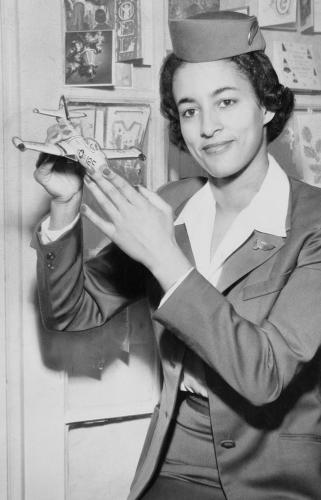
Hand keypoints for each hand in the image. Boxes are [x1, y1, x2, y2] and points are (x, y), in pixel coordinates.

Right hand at [33, 119, 83, 202]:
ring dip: (53, 143)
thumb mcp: (84, 160)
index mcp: (59, 148)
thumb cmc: (77, 177)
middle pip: (51, 138)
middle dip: (58, 132)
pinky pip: (44, 165)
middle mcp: (49, 154)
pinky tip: (55, 156)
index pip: (59, 133)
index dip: (65, 128)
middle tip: (66, 130)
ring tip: (59, 138)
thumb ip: (85, 148)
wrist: (73, 194)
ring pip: (46, 149)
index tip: (74, 124)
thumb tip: (90, 132)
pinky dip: (49, 160)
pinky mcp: (41, 174)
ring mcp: (43, 163)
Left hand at [81, 168, 190, 289]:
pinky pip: (100, 224)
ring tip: (87, 181)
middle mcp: (129, 212)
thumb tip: (138, 187)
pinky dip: (91, 216)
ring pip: (105, 203)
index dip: (112, 176)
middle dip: (99, 179)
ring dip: (95, 191)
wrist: (161, 254)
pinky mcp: (115, 235)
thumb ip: (152, 196)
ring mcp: (121, 223)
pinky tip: (84, 207)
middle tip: (90, 168)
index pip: (124, 186)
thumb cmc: (165, 233)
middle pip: (111, 192)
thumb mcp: (165, 209)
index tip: (104, 167)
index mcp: (142, 205)